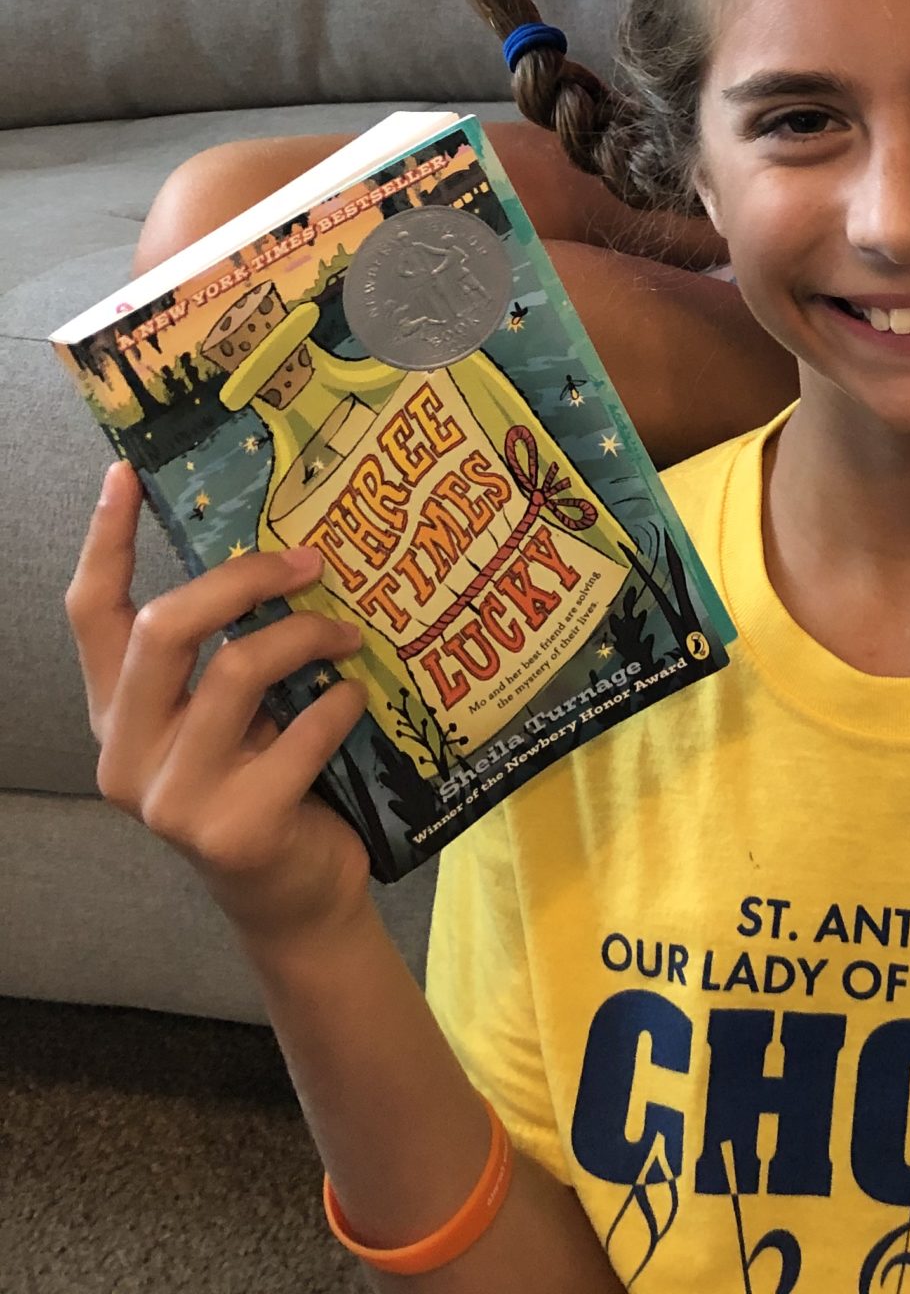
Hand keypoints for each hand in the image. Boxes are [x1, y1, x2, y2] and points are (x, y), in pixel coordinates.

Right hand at [67, 461, 372, 954]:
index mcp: (119, 714)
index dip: (105, 539)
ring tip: (347, 637)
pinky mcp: (234, 829)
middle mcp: (126, 754)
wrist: (298, 896)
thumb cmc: (269, 781)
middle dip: (242, 580)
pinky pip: (301, 734)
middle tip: (309, 562)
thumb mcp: (233, 714)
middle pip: (164, 628)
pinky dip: (341, 706)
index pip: (92, 614)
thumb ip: (228, 650)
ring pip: (236, 672)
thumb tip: (283, 547)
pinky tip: (357, 703)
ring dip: (307, 638)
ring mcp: (173, 798)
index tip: (125, 474)